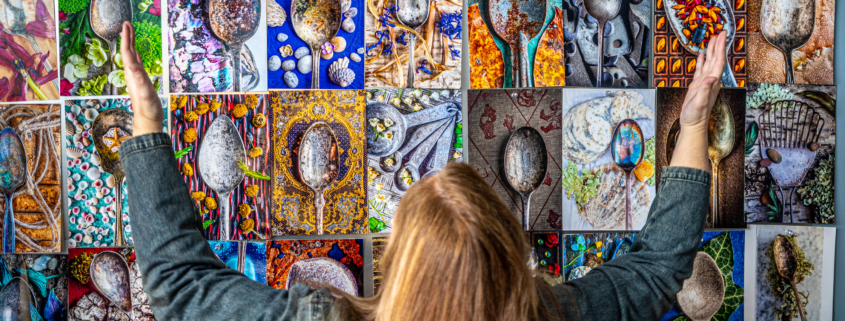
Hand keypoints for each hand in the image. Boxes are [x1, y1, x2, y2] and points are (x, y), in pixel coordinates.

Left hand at [120, 22, 163, 136]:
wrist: (148, 120)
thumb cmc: (147, 108)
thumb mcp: (144, 93)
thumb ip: (139, 78)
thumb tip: (133, 65)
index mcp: (132, 74)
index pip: (127, 52)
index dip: (126, 38)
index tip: (126, 26)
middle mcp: (132, 74)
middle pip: (128, 52)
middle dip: (127, 37)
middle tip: (127, 24)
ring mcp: (136, 77)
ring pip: (132, 56)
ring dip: (130, 44)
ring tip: (130, 34)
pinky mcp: (141, 81)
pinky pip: (137, 64)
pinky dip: (136, 55)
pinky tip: (137, 54)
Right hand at [680, 32, 726, 131]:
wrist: (693, 125)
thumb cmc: (696, 116)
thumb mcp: (700, 103)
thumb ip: (705, 91)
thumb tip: (711, 78)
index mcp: (712, 82)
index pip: (719, 61)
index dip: (721, 48)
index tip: (722, 36)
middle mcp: (711, 81)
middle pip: (716, 59)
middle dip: (718, 45)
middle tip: (720, 32)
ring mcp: (705, 83)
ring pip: (709, 62)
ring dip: (711, 51)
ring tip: (711, 39)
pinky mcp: (697, 86)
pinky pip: (701, 70)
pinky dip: (702, 61)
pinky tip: (701, 55)